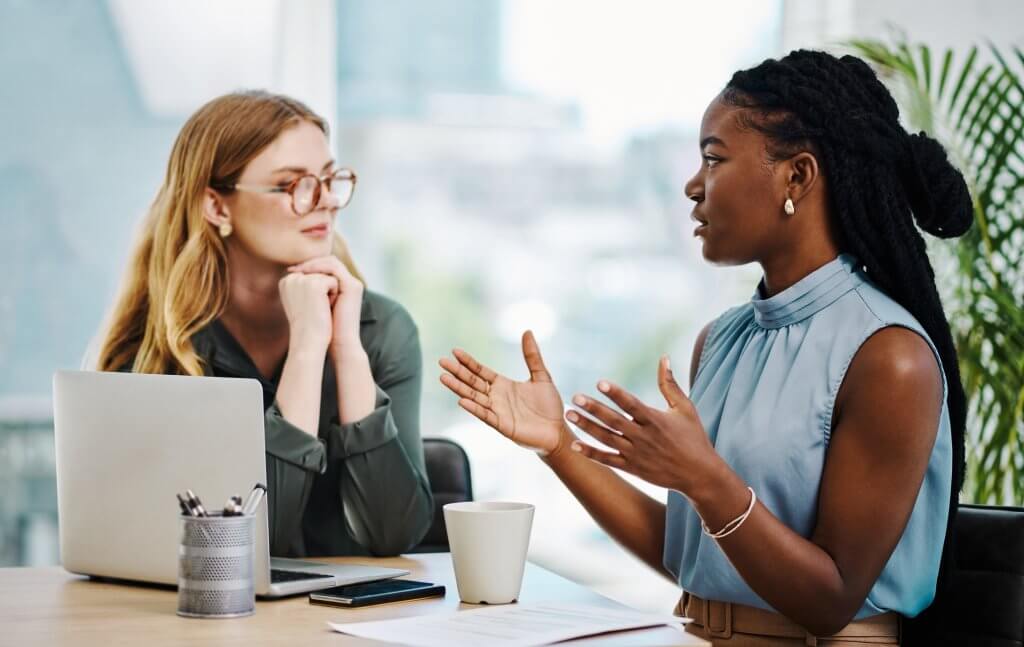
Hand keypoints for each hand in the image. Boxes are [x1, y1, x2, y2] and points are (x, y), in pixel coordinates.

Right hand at [278, 271, 337, 353]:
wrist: (309, 342)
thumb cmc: (309, 326)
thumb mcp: (304, 301)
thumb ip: (306, 285)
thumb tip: (319, 275)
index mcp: (286, 281)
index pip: (314, 276)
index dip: (318, 293)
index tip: (309, 309)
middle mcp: (291, 278)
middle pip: (321, 275)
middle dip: (324, 292)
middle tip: (314, 311)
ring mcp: (302, 280)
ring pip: (328, 278)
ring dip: (329, 294)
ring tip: (318, 309)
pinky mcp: (315, 284)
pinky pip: (334, 282)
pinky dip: (333, 296)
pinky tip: (323, 308)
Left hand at [287, 256, 364, 356]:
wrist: (339, 344)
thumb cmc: (324, 330)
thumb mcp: (312, 306)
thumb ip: (307, 292)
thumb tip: (290, 279)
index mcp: (341, 287)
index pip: (325, 267)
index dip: (308, 266)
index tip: (290, 271)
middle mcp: (349, 283)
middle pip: (328, 261)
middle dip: (309, 262)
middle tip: (292, 268)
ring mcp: (352, 284)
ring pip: (331, 262)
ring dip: (313, 264)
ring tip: (298, 270)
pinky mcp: (352, 286)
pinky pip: (334, 268)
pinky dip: (319, 268)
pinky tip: (305, 274)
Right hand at [439, 331, 571, 454]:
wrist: (557, 430)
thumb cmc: (549, 405)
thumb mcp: (541, 376)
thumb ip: (532, 356)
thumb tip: (527, 331)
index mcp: (502, 385)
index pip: (480, 371)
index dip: (468, 362)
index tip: (454, 351)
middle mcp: (496, 397)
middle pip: (472, 382)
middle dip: (457, 372)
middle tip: (442, 361)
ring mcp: (497, 411)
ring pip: (474, 397)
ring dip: (459, 388)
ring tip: (444, 377)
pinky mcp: (502, 425)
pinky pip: (486, 415)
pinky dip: (474, 408)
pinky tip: (462, 400)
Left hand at [564, 357, 726, 493]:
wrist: (699, 474)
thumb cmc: (694, 437)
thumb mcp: (685, 408)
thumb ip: (670, 384)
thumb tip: (664, 358)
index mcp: (655, 420)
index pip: (632, 404)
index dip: (615, 393)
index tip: (600, 383)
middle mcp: (644, 437)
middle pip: (614, 421)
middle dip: (594, 409)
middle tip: (575, 398)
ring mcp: (636, 454)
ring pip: (607, 439)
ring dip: (587, 427)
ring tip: (569, 415)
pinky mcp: (632, 468)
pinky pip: (608, 460)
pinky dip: (591, 453)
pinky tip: (574, 445)